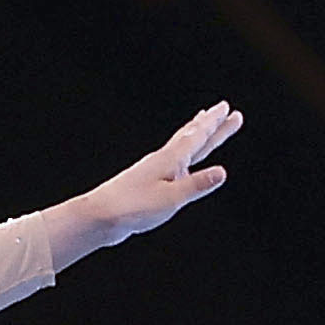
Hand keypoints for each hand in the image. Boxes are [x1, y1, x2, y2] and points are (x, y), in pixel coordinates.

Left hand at [71, 102, 240, 247]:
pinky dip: (182, 153)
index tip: (226, 108)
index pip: (197, 137)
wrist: (98, 216)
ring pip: (181, 146)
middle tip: (224, 109)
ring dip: (195, 133)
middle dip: (210, 124)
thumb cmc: (131, 207)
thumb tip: (222, 172)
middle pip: (191, 137)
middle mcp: (163, 160)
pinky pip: (173, 161)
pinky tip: (183, 160)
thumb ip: (196, 185)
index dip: (214, 124)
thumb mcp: (170, 198)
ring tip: (204, 122)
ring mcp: (154, 170)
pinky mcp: (148, 182)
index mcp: (170, 161)